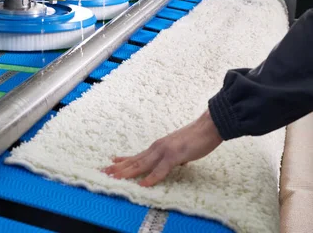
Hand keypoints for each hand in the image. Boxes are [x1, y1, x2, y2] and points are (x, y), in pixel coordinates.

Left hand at [102, 110, 222, 186]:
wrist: (208, 127)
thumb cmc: (197, 139)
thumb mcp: (182, 151)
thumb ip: (175, 158)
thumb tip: (175, 164)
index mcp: (158, 147)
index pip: (137, 156)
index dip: (124, 160)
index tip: (112, 163)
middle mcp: (157, 148)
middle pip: (134, 160)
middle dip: (119, 167)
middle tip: (103, 171)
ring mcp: (164, 151)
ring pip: (141, 164)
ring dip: (127, 172)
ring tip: (114, 177)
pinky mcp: (174, 155)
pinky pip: (160, 170)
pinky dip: (150, 178)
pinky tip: (142, 184)